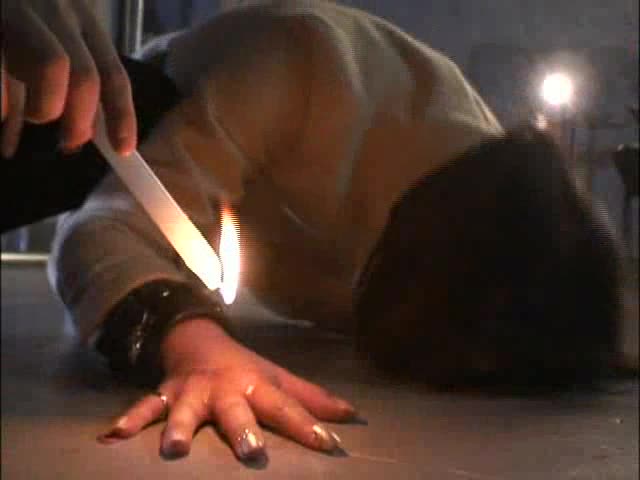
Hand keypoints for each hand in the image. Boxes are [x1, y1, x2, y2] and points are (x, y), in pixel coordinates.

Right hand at [2, 0, 136, 156]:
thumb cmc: (14, 19)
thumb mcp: (47, 35)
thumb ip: (63, 81)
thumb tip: (76, 137)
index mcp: (80, 16)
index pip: (112, 72)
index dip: (122, 115)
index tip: (123, 149)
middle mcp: (56, 8)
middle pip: (86, 75)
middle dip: (80, 120)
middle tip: (69, 142)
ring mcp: (20, 8)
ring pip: (53, 67)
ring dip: (45, 106)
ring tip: (29, 115)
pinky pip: (3, 70)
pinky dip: (4, 101)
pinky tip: (2, 111)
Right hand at [98, 319, 356, 460]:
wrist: (202, 342)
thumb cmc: (247, 370)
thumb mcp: (280, 380)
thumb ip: (313, 400)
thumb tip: (353, 417)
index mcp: (256, 386)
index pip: (287, 408)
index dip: (308, 426)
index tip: (329, 446)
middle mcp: (225, 389)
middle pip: (236, 410)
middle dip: (242, 429)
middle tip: (251, 452)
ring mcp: (192, 392)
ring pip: (185, 410)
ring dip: (178, 427)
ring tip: (173, 450)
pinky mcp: (165, 394)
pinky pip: (145, 406)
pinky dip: (130, 420)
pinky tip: (112, 438)